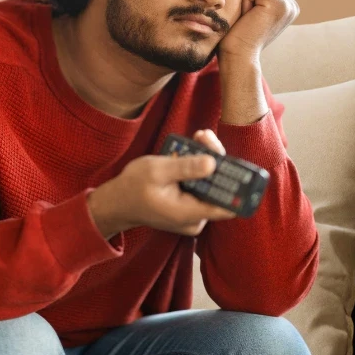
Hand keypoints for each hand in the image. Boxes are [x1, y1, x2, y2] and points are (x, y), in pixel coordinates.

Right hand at [88, 130, 236, 239]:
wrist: (118, 201)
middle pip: (218, 190)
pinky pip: (200, 188)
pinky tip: (191, 150)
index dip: (236, 184)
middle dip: (215, 160)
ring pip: (210, 186)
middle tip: (204, 136)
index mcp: (189, 213)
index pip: (226, 204)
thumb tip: (214, 163)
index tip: (236, 162)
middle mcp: (196, 218)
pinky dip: (197, 170)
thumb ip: (185, 167)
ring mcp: (192, 215)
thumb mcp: (157, 170)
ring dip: (206, 162)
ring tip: (198, 137)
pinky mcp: (188, 208)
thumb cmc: (134, 186)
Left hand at [218, 0, 297, 65]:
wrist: (239, 54)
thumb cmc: (239, 33)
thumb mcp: (254, 8)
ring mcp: (288, 4)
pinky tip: (249, 15)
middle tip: (249, 15)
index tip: (251, 15)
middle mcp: (292, 5)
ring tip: (249, 15)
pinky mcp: (278, 2)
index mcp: (288, 5)